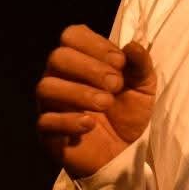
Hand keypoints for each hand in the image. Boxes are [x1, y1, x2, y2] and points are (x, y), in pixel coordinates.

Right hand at [36, 24, 156, 177]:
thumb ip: (140, 65)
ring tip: (105, 104)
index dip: (95, 44)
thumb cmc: (128, 114)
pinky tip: (90, 124)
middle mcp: (60, 77)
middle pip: (58, 57)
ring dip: (79, 92)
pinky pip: (45, 121)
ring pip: (46, 86)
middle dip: (89, 68)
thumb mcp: (143, 87)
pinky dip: (68, 120)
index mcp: (80, 60)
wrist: (125, 153)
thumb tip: (132, 45)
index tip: (120, 63)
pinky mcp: (49, 131)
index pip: (72, 35)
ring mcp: (51, 104)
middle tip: (115, 85)